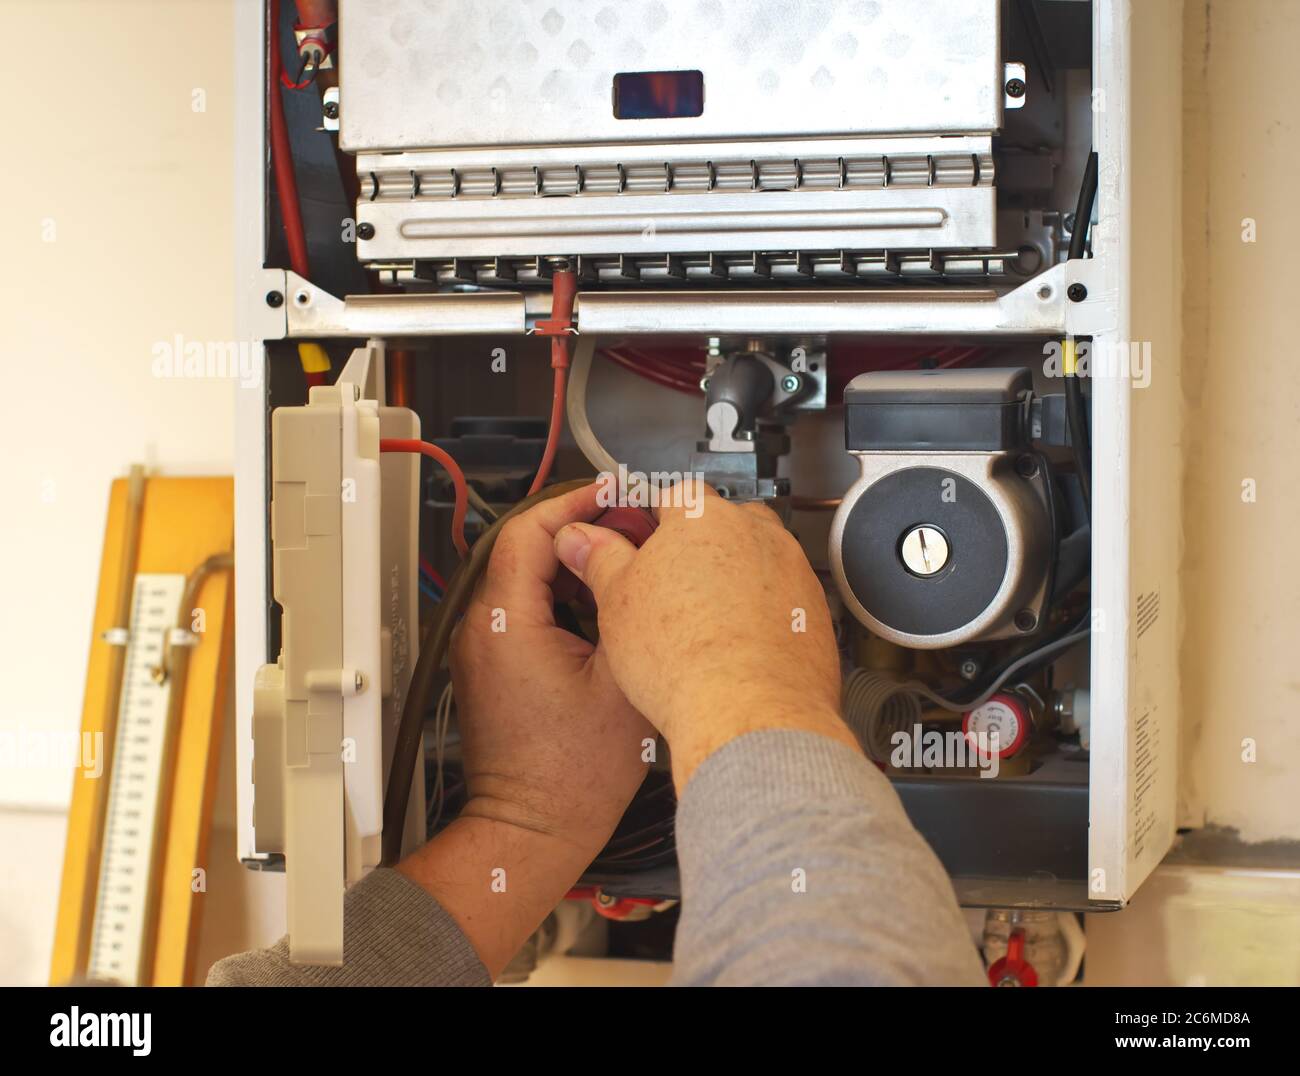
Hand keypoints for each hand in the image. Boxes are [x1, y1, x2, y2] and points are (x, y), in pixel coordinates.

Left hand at [450, 482, 653, 850]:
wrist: (531, 831)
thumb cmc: (569, 778)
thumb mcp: (622, 680)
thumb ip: (626, 610)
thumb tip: (637, 562)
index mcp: (506, 622)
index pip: (530, 529)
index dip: (578, 503)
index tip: (615, 494)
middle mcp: (482, 628)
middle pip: (527, 547)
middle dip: (582, 531)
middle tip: (633, 530)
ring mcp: (483, 648)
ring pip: (527, 576)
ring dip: (574, 564)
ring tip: (625, 566)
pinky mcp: (492, 666)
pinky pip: (525, 608)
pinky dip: (563, 596)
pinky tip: (605, 608)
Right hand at [553, 480, 858, 788]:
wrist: (748, 713)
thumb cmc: (683, 660)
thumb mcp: (617, 602)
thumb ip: (600, 559)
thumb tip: (581, 538)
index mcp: (701, 517)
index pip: (674, 495)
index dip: (654, 523)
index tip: (644, 547)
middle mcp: (754, 532)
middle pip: (721, 524)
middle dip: (699, 550)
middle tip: (672, 591)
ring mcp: (791, 568)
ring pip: (756, 559)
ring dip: (735, 580)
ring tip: (707, 624)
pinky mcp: (813, 608)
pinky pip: (783, 597)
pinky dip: (764, 612)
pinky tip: (740, 645)